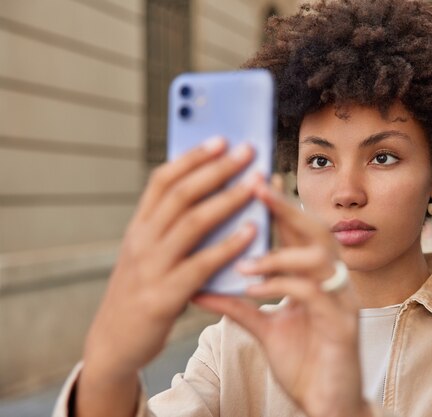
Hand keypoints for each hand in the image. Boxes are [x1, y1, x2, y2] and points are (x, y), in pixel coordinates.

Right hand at [78, 138, 259, 415]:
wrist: (114, 343)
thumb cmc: (141, 292)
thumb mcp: (147, 254)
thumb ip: (170, 228)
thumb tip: (212, 196)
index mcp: (139, 227)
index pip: (162, 181)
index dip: (192, 158)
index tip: (220, 139)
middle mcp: (142, 240)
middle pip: (181, 194)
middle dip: (216, 168)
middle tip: (247, 151)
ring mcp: (151, 267)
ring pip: (193, 222)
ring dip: (228, 198)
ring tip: (256, 182)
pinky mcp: (164, 296)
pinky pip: (202, 264)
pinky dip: (229, 245)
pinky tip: (252, 231)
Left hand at [193, 182, 371, 416]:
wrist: (326, 403)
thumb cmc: (302, 361)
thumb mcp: (263, 328)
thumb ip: (236, 304)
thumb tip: (199, 285)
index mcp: (316, 278)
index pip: (298, 232)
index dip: (278, 205)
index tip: (252, 181)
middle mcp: (333, 282)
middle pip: (315, 231)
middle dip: (285, 207)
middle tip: (254, 187)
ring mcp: (342, 301)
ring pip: (320, 257)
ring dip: (280, 252)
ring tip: (245, 260)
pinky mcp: (343, 325)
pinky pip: (314, 294)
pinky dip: (282, 286)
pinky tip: (254, 288)